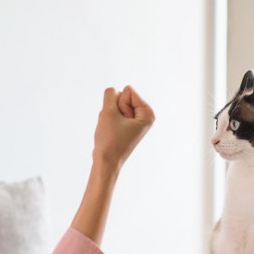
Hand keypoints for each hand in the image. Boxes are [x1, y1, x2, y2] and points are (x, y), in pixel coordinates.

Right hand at [70, 86, 153, 244]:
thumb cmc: (109, 140)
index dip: (119, 105)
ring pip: (115, 105)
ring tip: (111, 130)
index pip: (128, 91)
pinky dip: (107, 120)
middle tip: (115, 127)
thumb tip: (113, 91)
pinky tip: (109, 132)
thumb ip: (110, 94)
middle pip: (123, 96)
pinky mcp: (125, 126)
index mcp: (148, 114)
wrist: (105, 162)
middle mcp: (144, 117)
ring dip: (109, 115)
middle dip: (115, 109)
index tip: (120, 122)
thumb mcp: (108, 111)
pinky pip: (112, 113)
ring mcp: (134, 122)